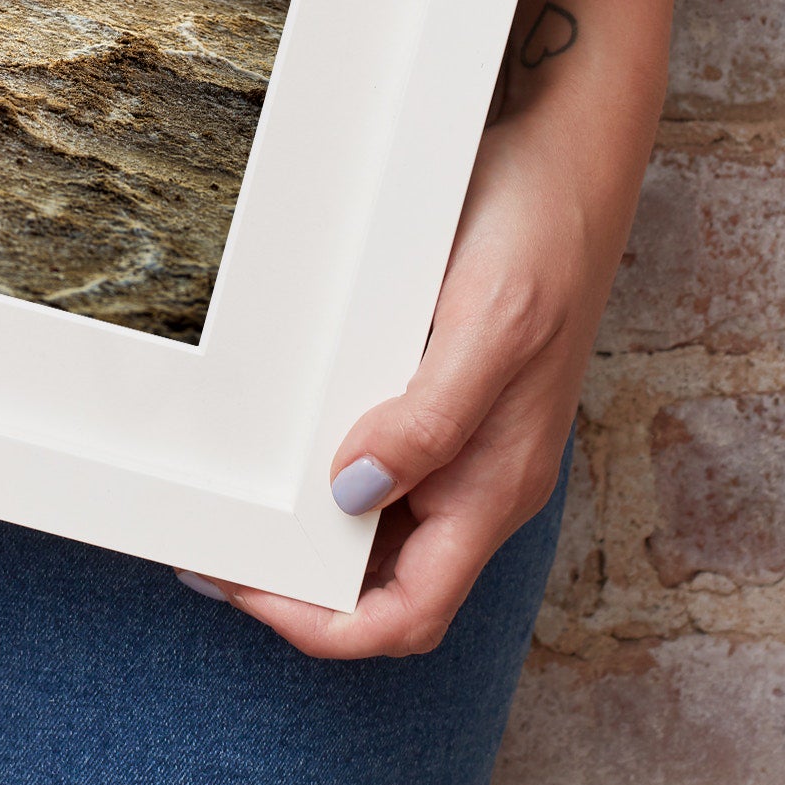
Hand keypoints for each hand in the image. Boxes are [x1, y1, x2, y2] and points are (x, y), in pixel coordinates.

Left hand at [184, 85, 635, 657]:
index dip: (324, 625)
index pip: (407, 613)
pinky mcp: (448, 398)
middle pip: (385, 587)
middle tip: (214, 549)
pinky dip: (325, 476)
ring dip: (309, 535)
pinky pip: (383, 467)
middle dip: (300, 588)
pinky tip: (280, 445)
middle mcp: (481, 482)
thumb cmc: (542, 235)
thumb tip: (352, 492)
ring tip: (233, 506)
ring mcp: (467, 443)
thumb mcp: (489, 326)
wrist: (571, 160)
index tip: (245, 588)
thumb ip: (429, 420)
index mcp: (495, 488)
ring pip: (379, 532)